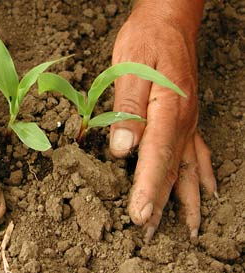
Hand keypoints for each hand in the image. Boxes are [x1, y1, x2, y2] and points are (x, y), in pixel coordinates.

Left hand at [109, 0, 215, 241]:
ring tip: (190, 228)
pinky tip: (209, 191)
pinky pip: (200, 154)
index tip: (140, 217)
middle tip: (152, 234)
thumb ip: (126, 112)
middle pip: (173, 171)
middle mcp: (182, 123)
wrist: (170, 22)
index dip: (147, 190)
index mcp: (166, 113)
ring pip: (189, 168)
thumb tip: (123, 150)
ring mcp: (189, 122)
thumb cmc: (146, 43)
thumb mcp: (128, 71)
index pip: (155, 160)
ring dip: (187, 199)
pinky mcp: (187, 118)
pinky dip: (202, 176)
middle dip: (162, 204)